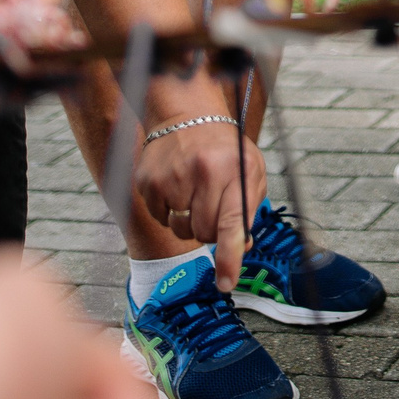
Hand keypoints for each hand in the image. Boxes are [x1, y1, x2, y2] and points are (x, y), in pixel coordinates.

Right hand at [135, 112, 265, 291]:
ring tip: (194, 193)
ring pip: (181, 230)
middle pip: (204, 233)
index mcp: (233, 171)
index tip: (225, 283)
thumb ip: (250, 207)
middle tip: (212, 205)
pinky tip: (176, 186)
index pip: (231, 224)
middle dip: (210, 230)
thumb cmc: (225, 148)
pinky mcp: (147, 181)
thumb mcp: (251, 168)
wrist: (186, 115)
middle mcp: (202, 174)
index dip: (228, 258)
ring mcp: (171, 177)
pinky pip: (160, 218)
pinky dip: (169, 210)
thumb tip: (243, 247)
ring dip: (189, 222)